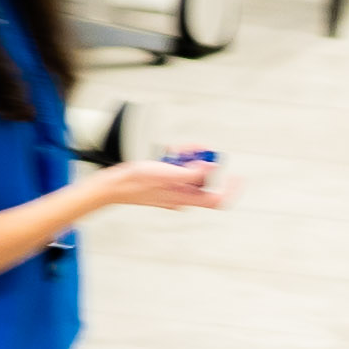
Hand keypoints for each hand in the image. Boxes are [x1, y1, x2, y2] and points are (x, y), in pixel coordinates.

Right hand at [96, 156, 224, 213]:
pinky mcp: (162, 184)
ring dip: (189, 159)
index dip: (231, 190)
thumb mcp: (167, 174)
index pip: (217, 200)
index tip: (238, 177)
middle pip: (204, 181)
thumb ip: (192, 173)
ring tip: (181, 149)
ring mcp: (171, 190)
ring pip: (190, 174)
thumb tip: (213, 167)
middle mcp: (181, 196)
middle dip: (204, 163)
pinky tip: (170, 152)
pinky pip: (177, 172)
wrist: (110, 186)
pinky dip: (177, 161)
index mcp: (185, 198)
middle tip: (198, 150)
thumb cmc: (135, 182)